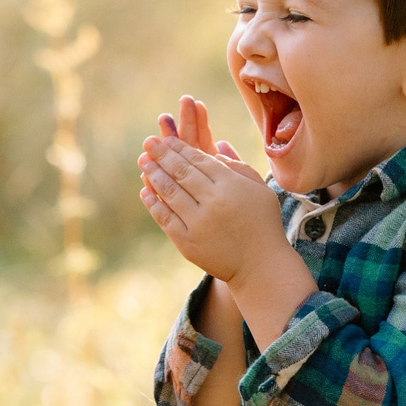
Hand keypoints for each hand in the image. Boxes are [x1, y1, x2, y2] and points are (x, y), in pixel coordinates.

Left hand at [139, 97, 287, 284]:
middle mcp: (212, 201)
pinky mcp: (187, 242)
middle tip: (148, 143)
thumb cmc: (262, 224)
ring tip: (143, 161)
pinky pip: (165, 218)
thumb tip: (217, 144)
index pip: (199, 160)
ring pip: (170, 192)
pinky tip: (145, 191)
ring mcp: (198, 223)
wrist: (259, 265)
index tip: (167, 139)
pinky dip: (153, 203)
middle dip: (162, 155)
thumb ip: (238, 165)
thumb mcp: (259, 189)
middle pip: (181, 172)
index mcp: (230, 185)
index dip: (180, 148)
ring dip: (153, 174)